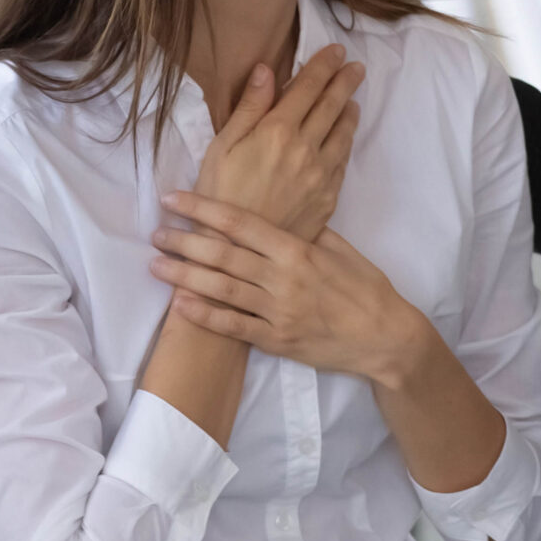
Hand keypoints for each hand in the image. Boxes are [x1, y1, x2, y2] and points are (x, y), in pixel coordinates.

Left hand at [151, 192, 434, 390]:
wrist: (385, 337)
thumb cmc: (366, 288)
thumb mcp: (342, 249)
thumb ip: (308, 231)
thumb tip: (283, 213)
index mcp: (297, 250)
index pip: (240, 223)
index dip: (202, 210)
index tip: (173, 199)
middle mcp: (283, 278)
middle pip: (223, 255)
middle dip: (184, 243)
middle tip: (155, 233)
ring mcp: (278, 312)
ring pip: (221, 290)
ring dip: (184, 277)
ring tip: (155, 267)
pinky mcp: (276, 340)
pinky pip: (234, 327)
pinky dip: (205, 316)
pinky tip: (181, 306)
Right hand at [191, 46, 364, 243]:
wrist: (235, 252)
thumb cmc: (218, 197)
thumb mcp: (222, 147)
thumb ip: (249, 107)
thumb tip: (266, 70)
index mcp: (277, 131)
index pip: (308, 88)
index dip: (323, 67)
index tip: (336, 51)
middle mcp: (306, 149)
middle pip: (332, 106)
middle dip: (344, 82)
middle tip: (355, 67)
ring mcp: (320, 175)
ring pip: (343, 134)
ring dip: (350, 111)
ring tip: (354, 98)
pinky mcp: (327, 198)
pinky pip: (342, 162)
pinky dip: (346, 142)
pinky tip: (345, 136)